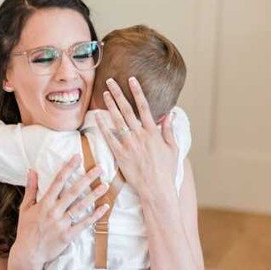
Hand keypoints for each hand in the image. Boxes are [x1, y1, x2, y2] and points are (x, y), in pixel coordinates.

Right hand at [12, 154, 109, 269]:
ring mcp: (62, 224)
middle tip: (99, 168)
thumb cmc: (26, 229)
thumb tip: (31, 170)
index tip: (78, 157)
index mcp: (44, 203)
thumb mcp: (25, 208)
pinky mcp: (68, 235)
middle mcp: (54, 211)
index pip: (58, 181)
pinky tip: (104, 207)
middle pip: (73, 191)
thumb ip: (30, 188)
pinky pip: (84, 224)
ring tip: (105, 185)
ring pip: (81, 206)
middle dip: (87, 178)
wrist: (28, 253)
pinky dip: (95, 216)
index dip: (68, 168)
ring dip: (94, 195)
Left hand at [94, 76, 179, 206]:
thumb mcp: (173, 149)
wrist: (157, 189)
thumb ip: (169, 130)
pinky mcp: (121, 155)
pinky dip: (103, 127)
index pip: (144, 106)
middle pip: (127, 110)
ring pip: (118, 121)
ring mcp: (130, 145)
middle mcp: (141, 136)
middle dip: (118, 94)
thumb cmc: (166, 170)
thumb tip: (170, 115)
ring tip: (104, 94)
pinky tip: (97, 117)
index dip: (137, 92)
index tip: (131, 80)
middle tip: (110, 81)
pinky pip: (110, 138)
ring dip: (110, 106)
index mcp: (154, 132)